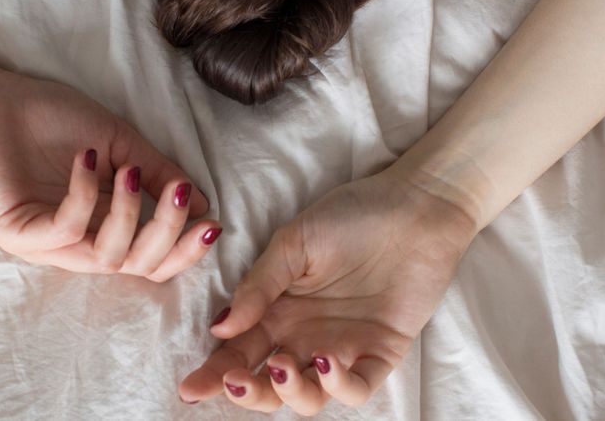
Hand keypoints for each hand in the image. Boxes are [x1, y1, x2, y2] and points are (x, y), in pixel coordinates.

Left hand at [0, 65, 219, 281]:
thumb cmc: (49, 117)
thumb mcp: (118, 144)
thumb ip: (156, 172)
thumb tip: (201, 202)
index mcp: (100, 227)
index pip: (149, 259)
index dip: (184, 250)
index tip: (214, 223)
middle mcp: (75, 244)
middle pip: (136, 267)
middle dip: (167, 236)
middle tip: (179, 196)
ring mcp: (44, 244)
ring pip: (106, 258)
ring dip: (128, 214)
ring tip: (127, 170)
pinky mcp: (16, 233)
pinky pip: (65, 231)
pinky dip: (83, 196)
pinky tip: (86, 160)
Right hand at [177, 169, 477, 413]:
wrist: (415, 206)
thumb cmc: (352, 215)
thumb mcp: (295, 242)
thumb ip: (259, 285)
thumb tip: (221, 328)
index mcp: (278, 309)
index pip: (238, 350)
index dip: (213, 372)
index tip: (189, 387)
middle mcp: (305, 335)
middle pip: (267, 382)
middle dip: (245, 393)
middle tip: (234, 383)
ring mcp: (342, 348)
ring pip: (308, 397)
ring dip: (288, 393)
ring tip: (281, 366)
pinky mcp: (381, 352)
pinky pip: (357, 388)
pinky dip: (338, 386)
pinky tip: (325, 362)